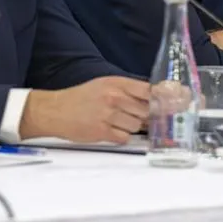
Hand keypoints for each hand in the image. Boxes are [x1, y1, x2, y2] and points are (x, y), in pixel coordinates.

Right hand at [18, 76, 149, 143]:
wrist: (55, 110)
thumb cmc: (81, 98)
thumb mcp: (104, 85)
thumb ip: (127, 90)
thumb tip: (153, 99)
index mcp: (116, 83)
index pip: (148, 91)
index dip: (159, 100)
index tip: (166, 105)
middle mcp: (114, 97)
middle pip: (145, 110)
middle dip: (144, 117)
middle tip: (138, 118)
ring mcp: (108, 114)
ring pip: (136, 126)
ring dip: (131, 128)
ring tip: (118, 124)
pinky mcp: (102, 131)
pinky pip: (124, 138)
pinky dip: (121, 137)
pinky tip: (111, 131)